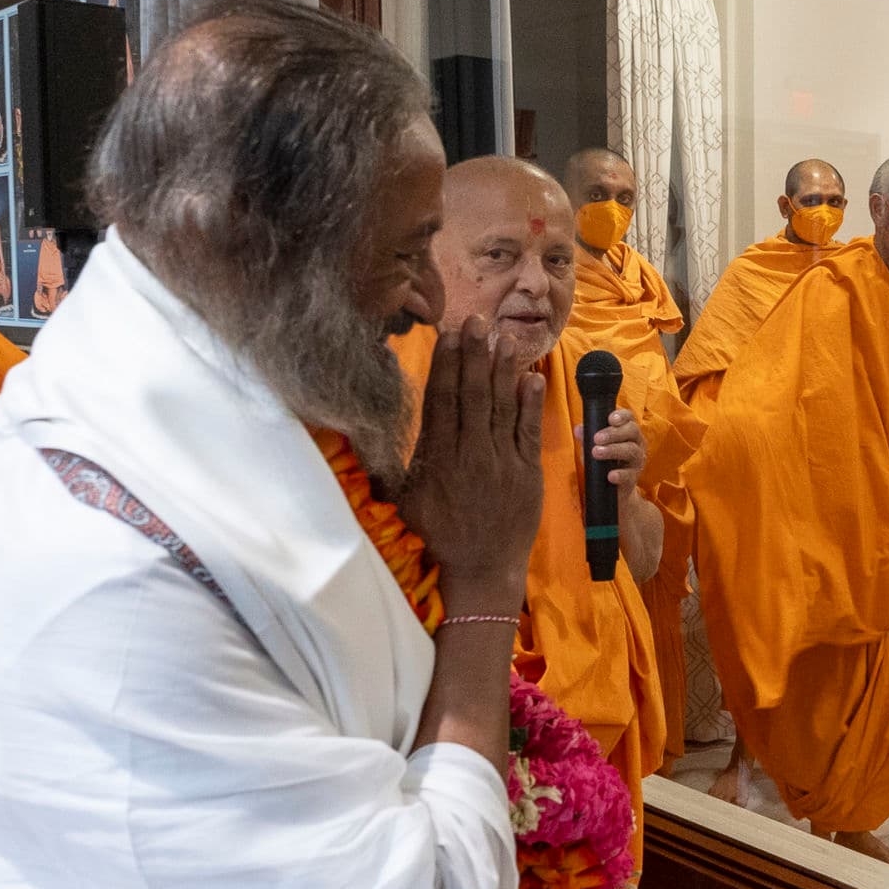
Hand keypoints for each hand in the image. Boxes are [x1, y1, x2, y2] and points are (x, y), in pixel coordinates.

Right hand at [401, 316, 544, 604]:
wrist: (481, 569)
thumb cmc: (438, 535)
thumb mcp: (404, 501)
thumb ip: (386, 465)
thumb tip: (356, 435)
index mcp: (437, 457)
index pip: (441, 400)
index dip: (446, 364)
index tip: (448, 335)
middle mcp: (470, 454)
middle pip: (472, 394)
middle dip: (474, 354)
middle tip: (478, 320)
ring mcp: (502, 461)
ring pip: (501, 406)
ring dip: (503, 369)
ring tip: (504, 338)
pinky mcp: (528, 472)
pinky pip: (529, 430)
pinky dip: (531, 403)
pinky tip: (532, 376)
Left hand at [590, 408, 647, 500]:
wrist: (614, 491)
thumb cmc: (605, 463)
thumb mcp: (594, 447)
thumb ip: (587, 437)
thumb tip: (578, 429)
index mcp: (628, 432)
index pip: (629, 418)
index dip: (622, 416)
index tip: (610, 419)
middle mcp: (637, 443)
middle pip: (632, 431)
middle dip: (614, 433)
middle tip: (597, 438)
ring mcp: (637, 461)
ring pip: (631, 451)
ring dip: (613, 450)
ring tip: (596, 452)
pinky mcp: (633, 479)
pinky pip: (628, 475)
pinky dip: (619, 474)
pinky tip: (610, 475)